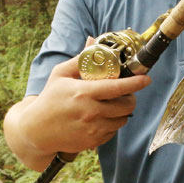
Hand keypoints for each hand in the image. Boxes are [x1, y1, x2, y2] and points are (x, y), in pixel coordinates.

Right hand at [4, 40, 150, 167]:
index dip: (135, 83)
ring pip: (123, 119)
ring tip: (110, 105)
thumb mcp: (60, 74)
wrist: (37, 130)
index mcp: (84, 92)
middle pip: (127, 105)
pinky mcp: (93, 141)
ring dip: (122, 111)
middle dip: (130, 97)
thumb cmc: (49, 98)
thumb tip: (93, 41)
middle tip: (124, 93)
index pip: (118, 87)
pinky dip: (112, 123)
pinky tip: (100, 117)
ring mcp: (93, 129)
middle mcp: (91, 112)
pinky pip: (113, 131)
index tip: (146, 78)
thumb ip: (80, 59)